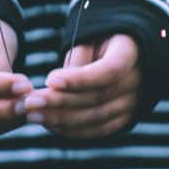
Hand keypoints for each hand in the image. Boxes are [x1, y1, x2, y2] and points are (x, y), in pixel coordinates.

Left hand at [21, 34, 139, 138]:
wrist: (129, 52)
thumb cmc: (103, 39)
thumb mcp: (92, 37)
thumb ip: (78, 58)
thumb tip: (57, 87)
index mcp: (131, 53)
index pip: (109, 70)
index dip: (79, 79)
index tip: (49, 79)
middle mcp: (138, 81)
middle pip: (99, 97)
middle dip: (60, 102)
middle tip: (30, 102)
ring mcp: (135, 103)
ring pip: (97, 118)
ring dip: (62, 120)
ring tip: (34, 115)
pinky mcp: (125, 118)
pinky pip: (100, 130)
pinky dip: (74, 131)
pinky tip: (50, 125)